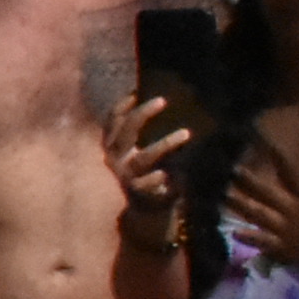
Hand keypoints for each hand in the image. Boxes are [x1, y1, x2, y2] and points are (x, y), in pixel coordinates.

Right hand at [104, 90, 191, 206]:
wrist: (143, 206)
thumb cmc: (144, 171)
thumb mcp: (137, 150)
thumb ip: (140, 132)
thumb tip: (158, 99)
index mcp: (113, 146)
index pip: (112, 122)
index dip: (121, 107)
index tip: (135, 92)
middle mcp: (115, 159)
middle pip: (126, 133)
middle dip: (142, 114)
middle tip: (162, 100)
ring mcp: (126, 175)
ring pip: (143, 157)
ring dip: (164, 144)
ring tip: (186, 133)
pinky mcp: (138, 192)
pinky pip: (146, 184)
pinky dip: (154, 179)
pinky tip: (165, 174)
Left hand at [231, 139, 298, 275]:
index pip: (291, 172)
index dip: (278, 156)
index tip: (263, 141)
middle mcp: (293, 209)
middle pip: (266, 192)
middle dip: (247, 180)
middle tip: (229, 168)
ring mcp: (286, 229)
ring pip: (258, 213)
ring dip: (239, 204)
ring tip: (221, 195)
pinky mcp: (285, 248)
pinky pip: (263, 242)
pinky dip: (249, 237)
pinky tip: (234, 232)